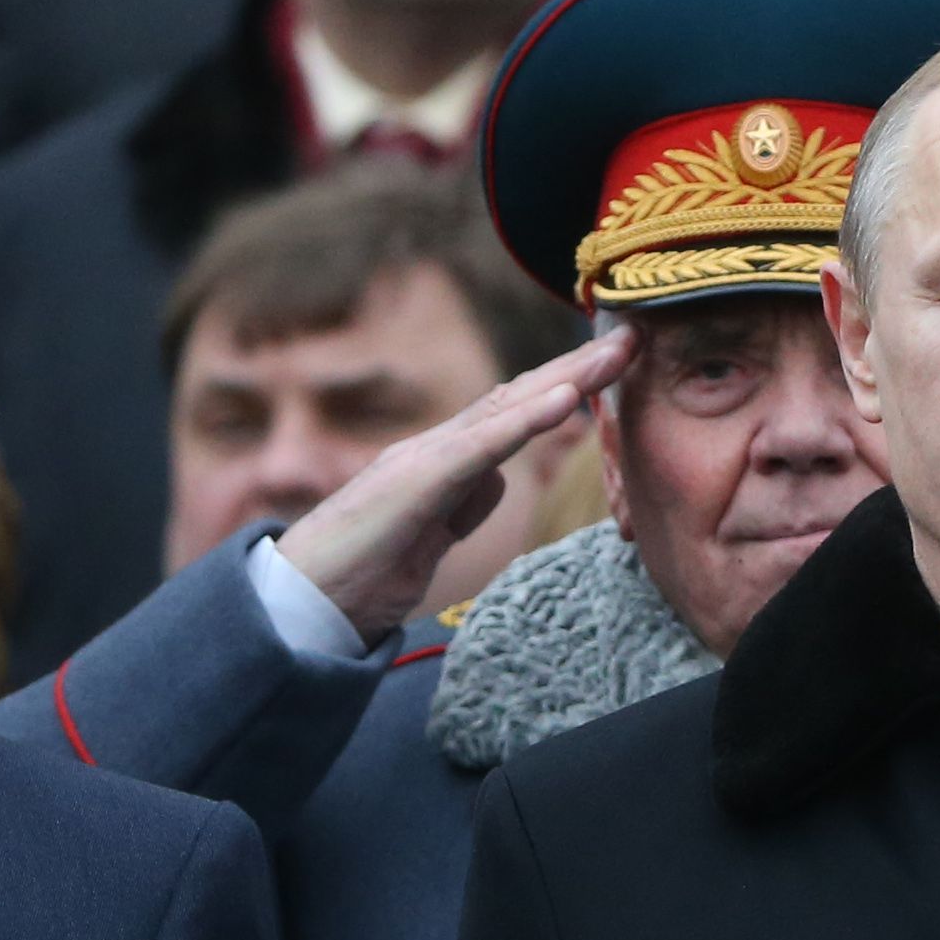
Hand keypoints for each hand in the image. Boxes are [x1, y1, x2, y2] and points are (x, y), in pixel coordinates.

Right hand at [273, 320, 637, 641]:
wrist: (305, 601)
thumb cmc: (363, 572)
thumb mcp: (432, 535)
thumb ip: (463, 504)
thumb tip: (496, 480)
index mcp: (444, 462)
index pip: (513, 414)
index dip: (566, 387)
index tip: (617, 368)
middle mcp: (437, 448)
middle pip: (518, 397)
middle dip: (579, 368)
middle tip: (634, 338)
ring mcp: (425, 460)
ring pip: (506, 409)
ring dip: (566, 378)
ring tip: (615, 353)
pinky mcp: (417, 484)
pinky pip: (482, 447)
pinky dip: (525, 421)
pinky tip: (566, 400)